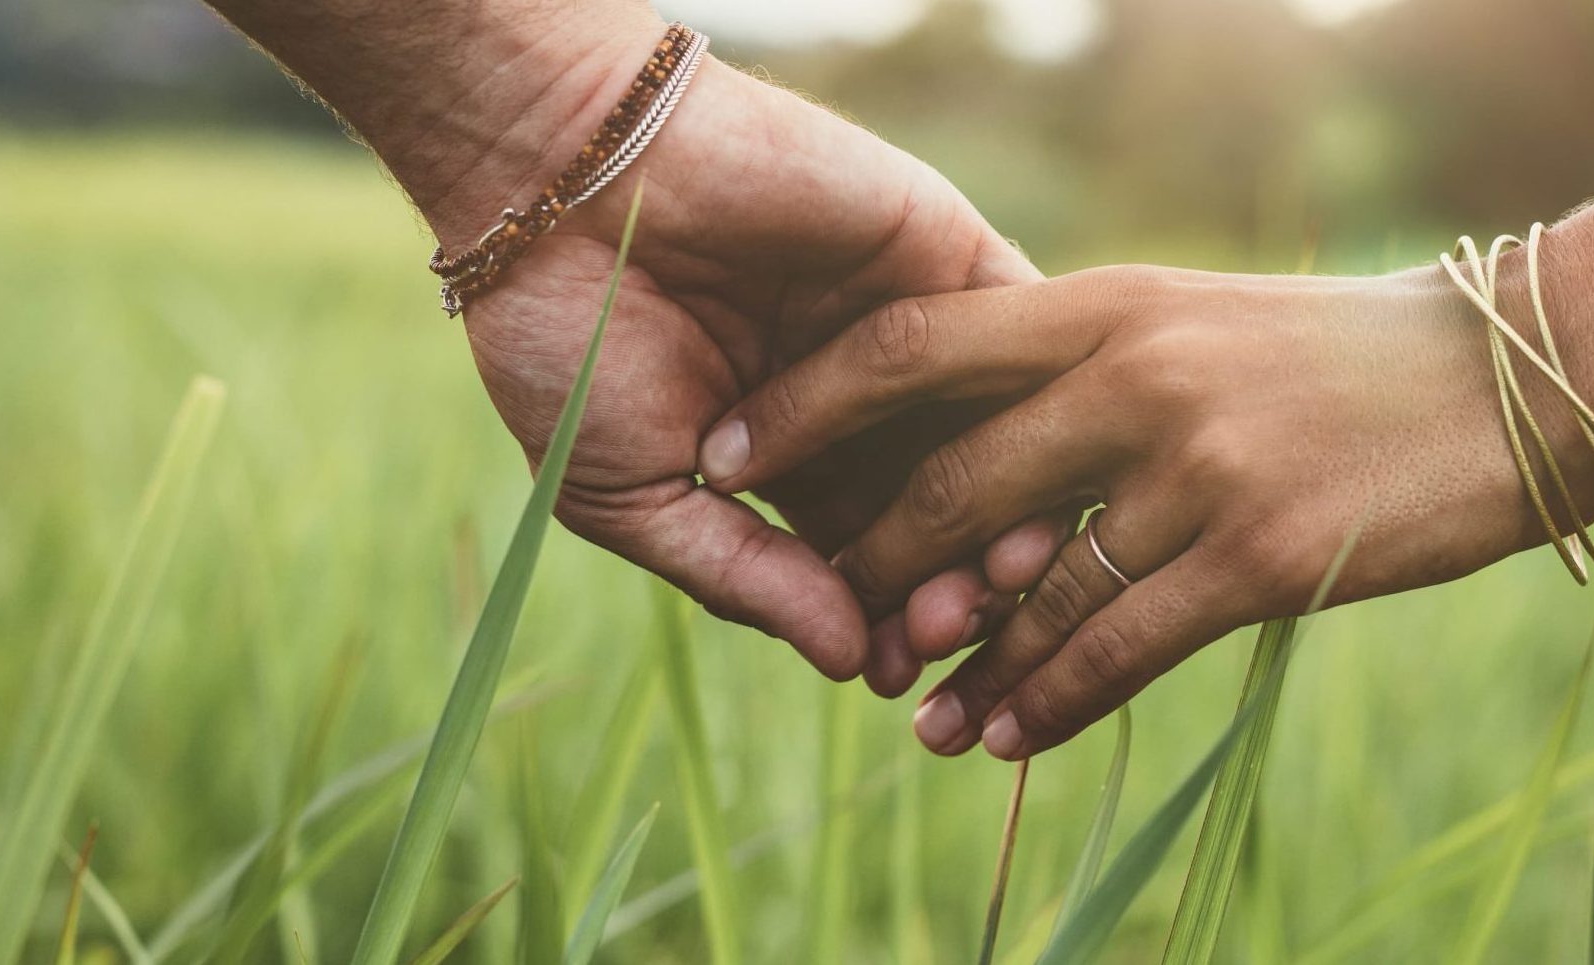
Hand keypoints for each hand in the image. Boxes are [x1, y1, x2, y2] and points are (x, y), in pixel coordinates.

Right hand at [388, 34, 1067, 683]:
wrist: (562, 181)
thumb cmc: (569, 341)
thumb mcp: (635, 492)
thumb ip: (745, 578)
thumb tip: (850, 665)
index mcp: (797, 467)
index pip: (872, 565)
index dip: (888, 623)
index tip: (892, 671)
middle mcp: (870, 407)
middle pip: (950, 517)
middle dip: (955, 584)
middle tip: (948, 627)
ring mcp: (916, 331)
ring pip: (998, 440)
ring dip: (1009, 510)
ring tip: (995, 573)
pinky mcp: (945, 257)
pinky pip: (1020, 338)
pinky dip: (1032, 405)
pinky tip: (1025, 468)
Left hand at [697, 265, 1593, 756]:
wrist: (1511, 378)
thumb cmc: (1344, 356)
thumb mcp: (1200, 322)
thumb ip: (1091, 366)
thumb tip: (983, 447)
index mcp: (1108, 302)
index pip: (912, 345)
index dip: (805, 407)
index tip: (730, 454)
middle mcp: (1135, 375)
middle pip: (951, 487)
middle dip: (878, 570)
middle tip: (842, 628)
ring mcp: (1196, 467)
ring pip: (1030, 591)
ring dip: (963, 668)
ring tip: (916, 722)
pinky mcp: (1257, 557)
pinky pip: (1116, 649)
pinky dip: (1050, 701)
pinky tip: (1009, 737)